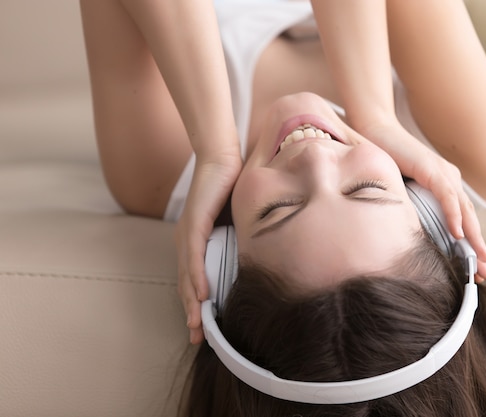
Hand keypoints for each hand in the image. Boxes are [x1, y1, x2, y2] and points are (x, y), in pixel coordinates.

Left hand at [175, 154, 240, 343]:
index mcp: (195, 243)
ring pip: (187, 275)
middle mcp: (187, 242)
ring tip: (196, 326)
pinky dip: (196, 277)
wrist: (223, 159)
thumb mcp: (237, 224)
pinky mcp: (195, 223)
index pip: (192, 280)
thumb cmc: (231, 189)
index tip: (202, 328)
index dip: (196, 305)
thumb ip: (238, 243)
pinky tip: (202, 295)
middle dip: (191, 312)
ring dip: (191, 303)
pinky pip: (194, 256)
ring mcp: (188, 234)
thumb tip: (252, 262)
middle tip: (197, 337)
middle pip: (185, 284)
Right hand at [357, 120, 485, 282]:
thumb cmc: (384, 162)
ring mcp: (442, 173)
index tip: (476, 269)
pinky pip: (447, 196)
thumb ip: (412, 209)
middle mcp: (448, 179)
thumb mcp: (401, 192)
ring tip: (479, 259)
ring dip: (473, 236)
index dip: (470, 244)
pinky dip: (453, 215)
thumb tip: (411, 235)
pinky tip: (458, 233)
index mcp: (443, 185)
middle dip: (478, 247)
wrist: (373, 134)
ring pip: (463, 210)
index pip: (462, 219)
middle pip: (469, 218)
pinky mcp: (431, 169)